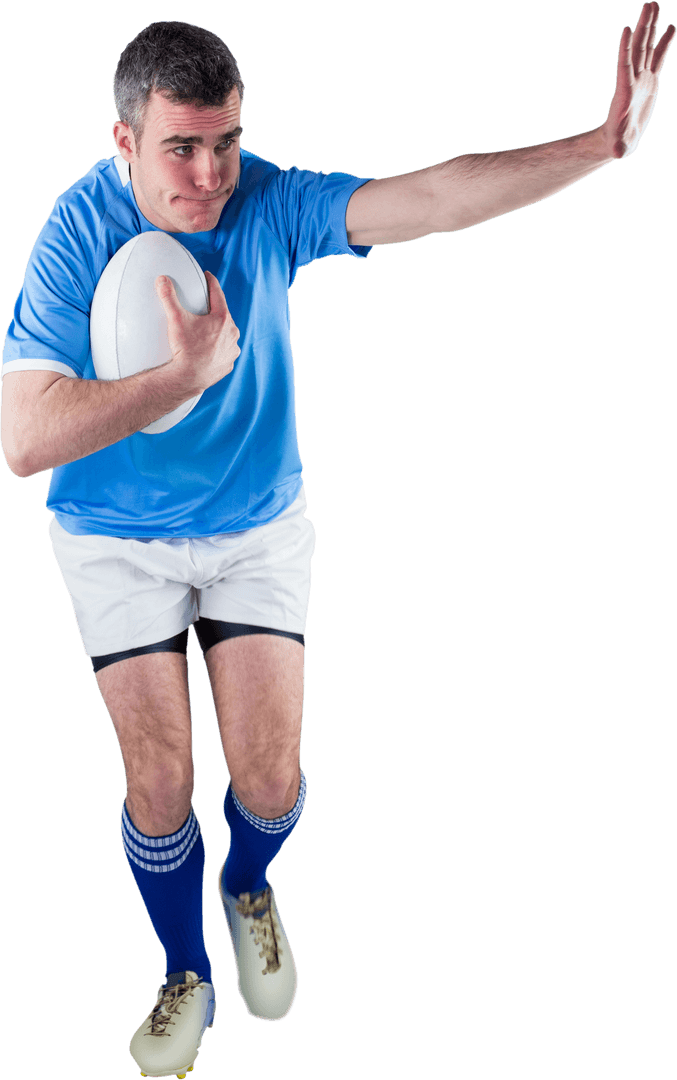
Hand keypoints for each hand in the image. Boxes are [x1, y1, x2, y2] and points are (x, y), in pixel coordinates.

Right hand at [155, 270, 240, 391]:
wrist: (188, 378)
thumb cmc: (184, 349)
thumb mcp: (175, 319)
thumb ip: (168, 297)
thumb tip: (162, 279)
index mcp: (222, 319)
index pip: (218, 294)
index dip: (212, 283)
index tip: (208, 276)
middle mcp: (232, 333)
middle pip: (224, 315)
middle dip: (215, 310)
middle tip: (204, 308)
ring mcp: (232, 350)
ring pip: (227, 335)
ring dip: (219, 331)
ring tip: (206, 331)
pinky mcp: (228, 364)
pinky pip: (225, 352)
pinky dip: (219, 349)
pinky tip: (210, 350)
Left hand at [603, 2, 674, 158]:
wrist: (620, 139)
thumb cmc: (618, 144)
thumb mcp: (618, 147)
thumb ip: (618, 148)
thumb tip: (617, 154)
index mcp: (626, 92)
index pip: (624, 66)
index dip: (625, 49)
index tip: (626, 30)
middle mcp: (633, 80)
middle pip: (638, 48)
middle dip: (643, 27)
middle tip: (648, 4)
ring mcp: (642, 78)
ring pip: (647, 47)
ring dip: (651, 26)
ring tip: (653, 5)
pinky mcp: (650, 81)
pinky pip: (658, 57)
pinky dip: (664, 42)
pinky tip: (671, 27)